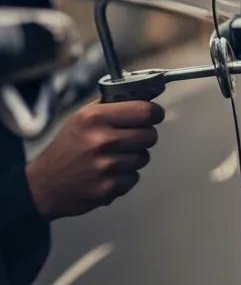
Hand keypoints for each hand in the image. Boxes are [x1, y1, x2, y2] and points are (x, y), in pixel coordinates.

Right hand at [25, 100, 162, 219]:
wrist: (43, 185)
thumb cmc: (67, 147)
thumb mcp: (84, 117)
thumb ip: (114, 106)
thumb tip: (147, 96)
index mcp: (95, 118)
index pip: (145, 111)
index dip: (154, 113)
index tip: (153, 115)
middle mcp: (101, 140)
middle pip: (150, 135)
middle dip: (145, 136)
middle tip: (131, 138)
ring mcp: (104, 166)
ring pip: (143, 157)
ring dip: (133, 158)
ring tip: (112, 158)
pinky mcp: (107, 188)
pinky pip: (134, 178)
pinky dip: (125, 177)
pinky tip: (107, 174)